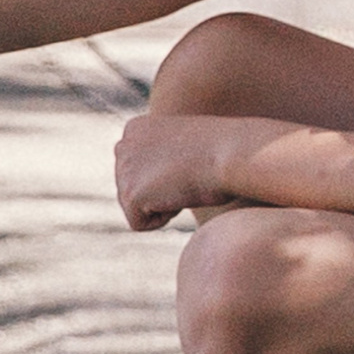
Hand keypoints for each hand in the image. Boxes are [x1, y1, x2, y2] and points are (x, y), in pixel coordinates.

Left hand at [113, 115, 259, 230]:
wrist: (231, 153)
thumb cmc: (222, 151)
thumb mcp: (183, 146)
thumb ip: (161, 156)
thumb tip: (153, 181)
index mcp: (135, 129)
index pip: (140, 172)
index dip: (168, 177)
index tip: (188, 165)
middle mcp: (123, 145)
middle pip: (134, 191)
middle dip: (161, 192)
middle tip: (187, 176)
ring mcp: (123, 169)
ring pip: (137, 208)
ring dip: (164, 204)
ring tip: (184, 183)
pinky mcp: (130, 193)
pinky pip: (140, 224)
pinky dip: (164, 218)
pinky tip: (180, 196)